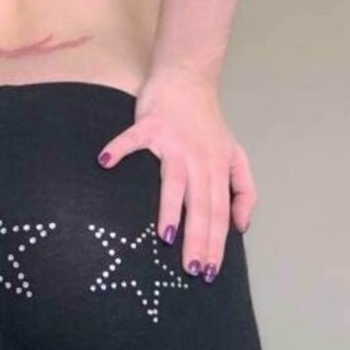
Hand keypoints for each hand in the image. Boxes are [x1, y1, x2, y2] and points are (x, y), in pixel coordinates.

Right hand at [95, 74, 256, 281]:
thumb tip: (241, 226)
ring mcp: (174, 142)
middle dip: (198, 238)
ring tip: (166, 237)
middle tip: (192, 269)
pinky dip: (119, 148)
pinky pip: (133, 139)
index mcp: (218, 168)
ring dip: (170, 208)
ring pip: (174, 180)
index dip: (216, 242)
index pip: (219, 212)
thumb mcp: (236, 155)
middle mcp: (199, 159)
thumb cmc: (207, 122)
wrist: (187, 78)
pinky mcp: (150, 125)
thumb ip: (244, 190)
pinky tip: (106, 162)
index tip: (210, 271)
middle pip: (201, 204)